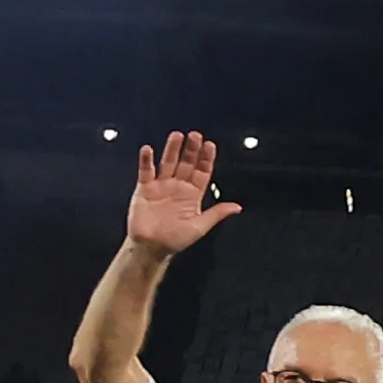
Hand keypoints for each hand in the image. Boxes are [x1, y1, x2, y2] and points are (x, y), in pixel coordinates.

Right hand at [122, 131, 238, 258]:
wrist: (151, 247)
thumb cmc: (176, 239)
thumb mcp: (199, 226)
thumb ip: (216, 214)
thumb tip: (237, 207)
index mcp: (193, 194)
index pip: (202, 172)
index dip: (206, 159)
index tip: (210, 145)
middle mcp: (178, 186)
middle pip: (186, 164)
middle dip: (191, 150)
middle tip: (195, 135)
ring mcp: (161, 186)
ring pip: (168, 163)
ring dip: (172, 150)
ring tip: (177, 136)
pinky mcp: (144, 189)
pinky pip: (146, 172)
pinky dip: (146, 161)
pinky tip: (148, 150)